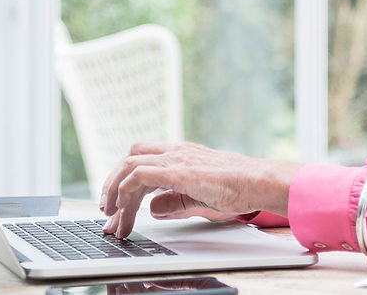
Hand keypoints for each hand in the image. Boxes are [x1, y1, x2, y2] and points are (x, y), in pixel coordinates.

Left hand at [98, 141, 300, 237]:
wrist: (260, 181)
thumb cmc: (238, 189)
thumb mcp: (200, 199)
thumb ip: (175, 202)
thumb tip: (153, 210)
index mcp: (181, 156)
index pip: (143, 160)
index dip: (125, 181)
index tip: (117, 206)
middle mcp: (175, 152)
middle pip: (131, 158)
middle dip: (113, 184)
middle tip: (107, 211)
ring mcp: (176, 158)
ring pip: (130, 165)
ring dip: (114, 190)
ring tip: (111, 215)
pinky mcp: (178, 170)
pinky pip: (140, 174)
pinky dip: (126, 190)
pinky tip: (123, 207)